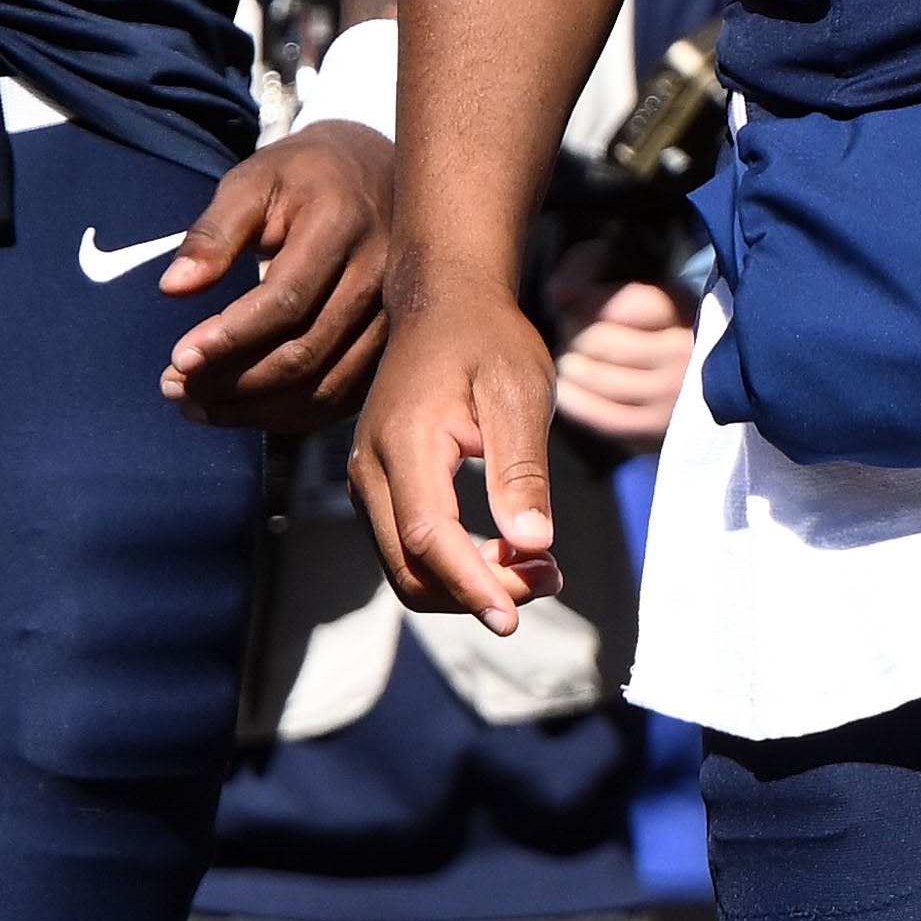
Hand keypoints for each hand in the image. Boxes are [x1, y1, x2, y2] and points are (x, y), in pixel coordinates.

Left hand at [158, 122, 392, 421]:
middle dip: (233, 382)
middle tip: (176, 389)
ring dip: (256, 409)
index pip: (284, 300)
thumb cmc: (304, 176)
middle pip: (305, 353)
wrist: (377, 171)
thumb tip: (173, 289)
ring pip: (325, 386)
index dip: (229, 337)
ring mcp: (394, 315)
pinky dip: (290, 415)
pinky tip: (246, 410)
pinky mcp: (393, 343)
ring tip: (199, 406)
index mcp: (341, 225)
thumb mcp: (253, 181)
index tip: (179, 359)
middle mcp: (380, 275)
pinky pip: (344, 397)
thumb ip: (213, 234)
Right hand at [357, 271, 559, 628]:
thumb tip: (533, 542)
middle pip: (411, 570)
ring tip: (541, 565)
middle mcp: (371, 469)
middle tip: (551, 576)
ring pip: (408, 568)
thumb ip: (522, 468)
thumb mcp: (519, 392)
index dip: (472, 584)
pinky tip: (509, 549)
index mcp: (404, 441)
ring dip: (470, 584)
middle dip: (479, 592)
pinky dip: (457, 566)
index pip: (429, 537)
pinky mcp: (381, 488)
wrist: (443, 303)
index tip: (516, 617)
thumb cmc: (488, 339)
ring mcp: (369, 482)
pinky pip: (410, 549)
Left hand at [546, 272, 698, 453]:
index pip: (622, 303)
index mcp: (684, 312)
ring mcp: (670, 397)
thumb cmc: (661, 321)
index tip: (563, 293)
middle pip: (601, 340)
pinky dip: (573, 396)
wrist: (710, 372)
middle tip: (569, 326)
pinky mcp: (654, 429)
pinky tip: (568, 384)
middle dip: (573, 329)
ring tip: (572, 354)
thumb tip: (556, 292)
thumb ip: (596, 270)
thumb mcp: (645, 281)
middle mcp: (682, 357)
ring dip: (570, 362)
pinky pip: (599, 414)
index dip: (581, 296)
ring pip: (596, 376)